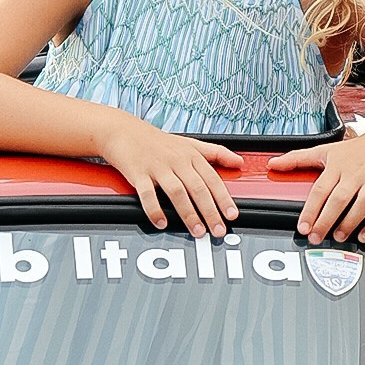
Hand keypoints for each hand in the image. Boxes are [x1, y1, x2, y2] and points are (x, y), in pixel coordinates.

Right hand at [96, 118, 244, 236]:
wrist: (124, 131)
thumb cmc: (159, 142)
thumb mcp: (191, 143)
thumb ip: (216, 153)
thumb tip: (240, 162)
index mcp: (191, 155)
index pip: (212, 178)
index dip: (223, 197)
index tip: (232, 215)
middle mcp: (176, 160)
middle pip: (197, 188)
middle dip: (210, 211)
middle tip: (218, 231)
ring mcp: (157, 167)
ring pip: (177, 192)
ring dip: (188, 214)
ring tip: (198, 232)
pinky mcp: (138, 173)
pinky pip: (147, 194)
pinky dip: (154, 209)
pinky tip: (161, 223)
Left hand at [275, 117, 364, 244]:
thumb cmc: (358, 149)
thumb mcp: (326, 150)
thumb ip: (298, 158)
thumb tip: (272, 164)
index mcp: (338, 165)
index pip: (320, 190)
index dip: (310, 210)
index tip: (302, 227)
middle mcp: (355, 174)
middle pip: (339, 200)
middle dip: (325, 221)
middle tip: (315, 237)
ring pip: (362, 205)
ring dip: (349, 224)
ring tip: (337, 237)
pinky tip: (363, 236)